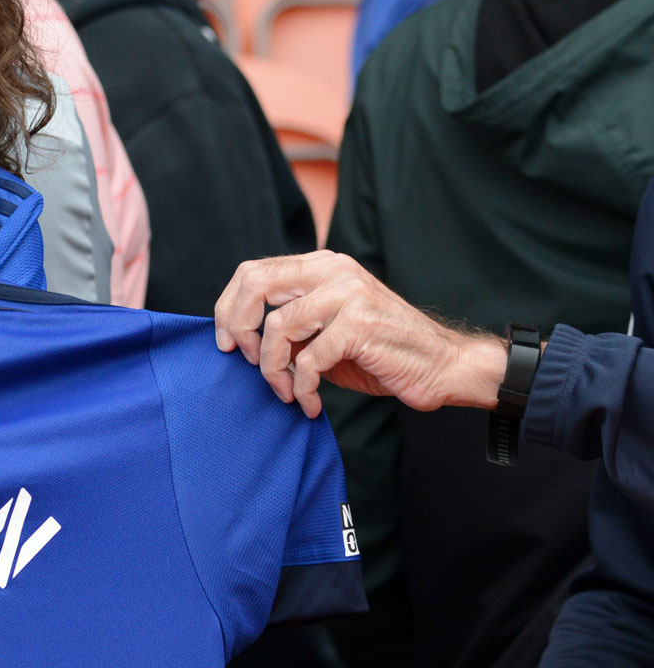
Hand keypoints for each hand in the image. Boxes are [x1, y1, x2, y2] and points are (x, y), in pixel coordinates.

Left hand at [213, 251, 507, 417]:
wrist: (441, 366)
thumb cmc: (378, 351)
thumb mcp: (325, 328)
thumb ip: (289, 320)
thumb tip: (237, 334)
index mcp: (322, 265)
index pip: (253, 272)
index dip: (227, 308)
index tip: (225, 343)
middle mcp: (334, 271)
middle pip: (255, 285)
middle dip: (238, 329)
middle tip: (246, 363)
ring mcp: (348, 295)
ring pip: (277, 327)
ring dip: (273, 370)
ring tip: (287, 391)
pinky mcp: (360, 325)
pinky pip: (306, 359)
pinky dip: (300, 387)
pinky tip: (310, 402)